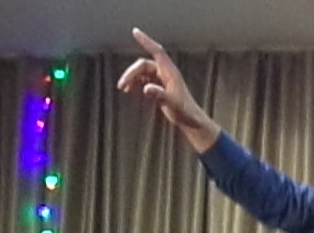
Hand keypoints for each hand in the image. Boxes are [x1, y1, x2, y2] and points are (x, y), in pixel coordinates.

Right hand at [117, 28, 220, 151]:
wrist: (191, 121)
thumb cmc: (185, 112)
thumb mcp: (172, 103)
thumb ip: (159, 95)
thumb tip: (146, 88)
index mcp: (170, 72)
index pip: (157, 51)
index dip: (146, 41)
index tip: (135, 31)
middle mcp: (166, 73)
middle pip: (144, 65)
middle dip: (131, 73)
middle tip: (122, 86)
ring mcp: (162, 80)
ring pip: (142, 72)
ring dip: (132, 78)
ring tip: (124, 89)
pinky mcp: (160, 87)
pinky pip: (144, 79)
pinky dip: (136, 83)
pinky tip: (130, 90)